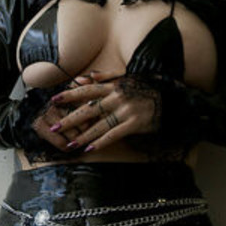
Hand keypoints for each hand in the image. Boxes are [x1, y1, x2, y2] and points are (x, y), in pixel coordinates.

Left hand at [43, 69, 158, 153]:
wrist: (172, 98)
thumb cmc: (147, 87)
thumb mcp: (127, 77)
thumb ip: (106, 77)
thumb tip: (85, 77)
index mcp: (114, 85)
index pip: (87, 90)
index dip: (70, 95)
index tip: (54, 100)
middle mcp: (117, 97)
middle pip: (89, 109)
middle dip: (71, 118)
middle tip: (55, 127)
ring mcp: (126, 110)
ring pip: (99, 124)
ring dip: (83, 135)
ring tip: (70, 143)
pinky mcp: (135, 123)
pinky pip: (114, 134)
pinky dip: (101, 142)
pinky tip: (90, 148)